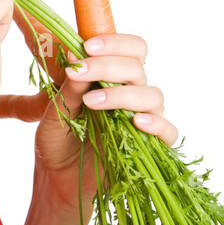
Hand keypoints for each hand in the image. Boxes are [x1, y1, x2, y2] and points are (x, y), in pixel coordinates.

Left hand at [0, 6, 178, 217]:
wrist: (58, 181)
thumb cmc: (57, 143)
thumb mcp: (54, 114)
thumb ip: (68, 90)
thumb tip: (76, 59)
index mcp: (112, 79)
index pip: (130, 49)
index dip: (115, 42)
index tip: (86, 46)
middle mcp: (132, 94)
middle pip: (138, 67)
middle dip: (109, 64)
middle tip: (80, 69)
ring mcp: (143, 120)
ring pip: (152, 95)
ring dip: (122, 94)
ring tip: (92, 102)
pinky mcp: (150, 147)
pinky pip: (168, 131)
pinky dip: (156, 124)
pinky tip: (135, 122)